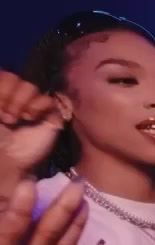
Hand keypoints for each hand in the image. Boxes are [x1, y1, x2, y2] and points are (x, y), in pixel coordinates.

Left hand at [0, 71, 62, 186]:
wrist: (6, 161)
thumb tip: (2, 74)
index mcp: (0, 96)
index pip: (3, 75)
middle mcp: (15, 98)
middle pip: (14, 77)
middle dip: (7, 95)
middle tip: (5, 116)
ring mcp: (33, 107)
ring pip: (30, 86)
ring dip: (20, 102)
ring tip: (18, 118)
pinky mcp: (50, 116)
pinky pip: (47, 99)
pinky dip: (37, 106)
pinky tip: (31, 118)